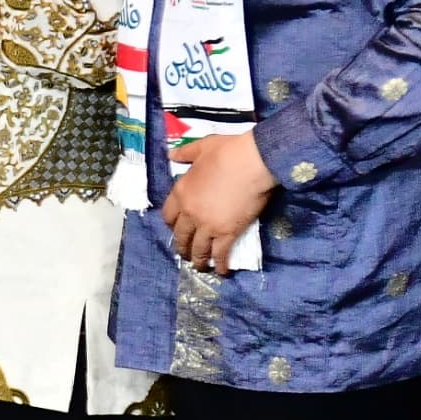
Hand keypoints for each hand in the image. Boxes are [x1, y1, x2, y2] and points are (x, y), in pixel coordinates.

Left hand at [160, 132, 275, 274]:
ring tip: (200, 266)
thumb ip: (185, 154)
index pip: (168, 215)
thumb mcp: (201, 147)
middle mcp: (190, 212)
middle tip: (186, 253)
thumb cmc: (228, 152)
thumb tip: (171, 155)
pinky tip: (222, 271)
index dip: (172, 224)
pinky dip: (220, 264)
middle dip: (182, 246)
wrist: (252, 162)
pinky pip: (220, 253)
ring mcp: (207, 224)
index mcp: (181, 192)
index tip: (177, 229)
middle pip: (181, 235)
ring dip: (198, 259)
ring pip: (197, 248)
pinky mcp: (227, 232)